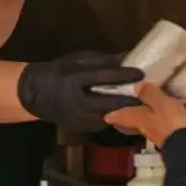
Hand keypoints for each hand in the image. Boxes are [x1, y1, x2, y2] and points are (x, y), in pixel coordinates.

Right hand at [18, 51, 144, 132]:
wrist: (36, 94)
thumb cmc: (59, 72)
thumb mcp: (78, 60)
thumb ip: (102, 61)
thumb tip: (128, 56)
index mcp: (74, 80)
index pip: (103, 77)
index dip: (123, 75)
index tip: (140, 73)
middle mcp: (76, 102)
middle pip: (109, 103)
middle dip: (130, 101)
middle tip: (149, 97)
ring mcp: (77, 118)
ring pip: (107, 116)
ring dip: (124, 111)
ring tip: (142, 105)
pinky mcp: (80, 129)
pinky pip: (102, 123)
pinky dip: (114, 117)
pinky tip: (125, 112)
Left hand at [104, 83, 185, 146]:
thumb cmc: (170, 122)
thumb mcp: (159, 103)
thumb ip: (149, 94)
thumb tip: (136, 86)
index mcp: (140, 119)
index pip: (123, 116)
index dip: (114, 115)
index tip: (106, 116)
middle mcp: (149, 127)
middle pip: (138, 119)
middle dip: (134, 114)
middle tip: (130, 106)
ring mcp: (165, 131)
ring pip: (158, 119)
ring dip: (158, 111)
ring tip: (160, 99)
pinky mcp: (181, 133)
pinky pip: (178, 119)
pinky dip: (181, 112)